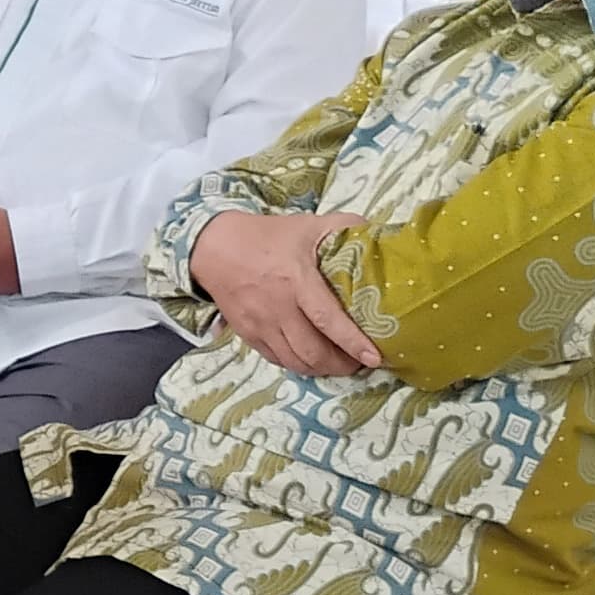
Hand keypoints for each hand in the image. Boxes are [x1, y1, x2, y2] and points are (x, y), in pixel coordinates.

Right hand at [188, 209, 384, 377]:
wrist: (215, 247)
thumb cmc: (267, 236)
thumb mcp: (308, 225)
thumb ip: (344, 228)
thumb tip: (380, 236)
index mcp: (296, 280)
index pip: (327, 319)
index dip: (352, 342)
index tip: (374, 357)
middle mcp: (277, 307)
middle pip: (312, 351)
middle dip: (341, 364)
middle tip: (359, 362)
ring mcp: (260, 324)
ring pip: (295, 361)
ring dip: (321, 369)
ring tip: (338, 364)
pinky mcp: (248, 334)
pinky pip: (277, 359)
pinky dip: (298, 365)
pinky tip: (311, 359)